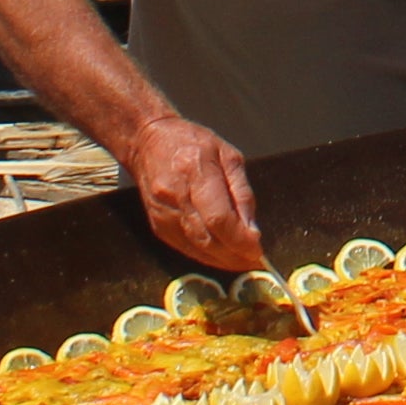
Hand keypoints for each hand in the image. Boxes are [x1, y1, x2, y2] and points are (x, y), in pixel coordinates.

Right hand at [115, 112, 267, 273]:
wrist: (147, 142)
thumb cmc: (193, 143)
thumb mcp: (229, 156)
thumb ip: (242, 192)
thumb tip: (252, 229)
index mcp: (196, 172)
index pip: (218, 218)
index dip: (239, 239)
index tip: (258, 250)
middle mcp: (176, 196)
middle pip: (207, 238)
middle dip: (234, 255)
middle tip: (256, 262)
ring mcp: (163, 214)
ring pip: (196, 248)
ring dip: (222, 261)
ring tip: (243, 262)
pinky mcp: (158, 225)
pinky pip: (185, 248)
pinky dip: (206, 256)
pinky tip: (222, 257)